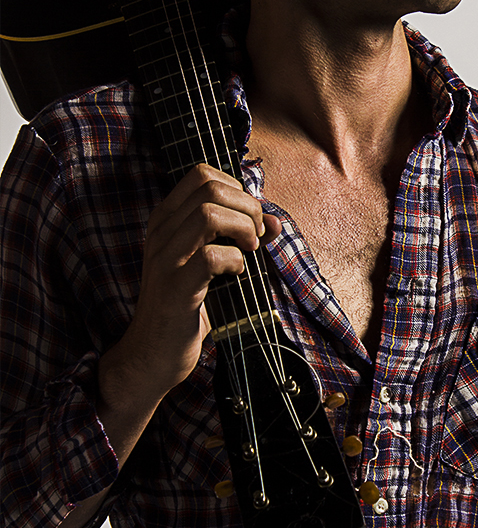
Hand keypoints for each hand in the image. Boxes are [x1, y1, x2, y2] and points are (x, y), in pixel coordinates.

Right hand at [99, 164, 281, 409]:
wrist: (152, 354)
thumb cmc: (187, 305)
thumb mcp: (215, 264)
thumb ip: (242, 238)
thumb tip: (276, 222)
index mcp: (166, 219)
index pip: (201, 173)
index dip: (236, 188)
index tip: (249, 217)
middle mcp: (160, 231)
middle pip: (210, 188)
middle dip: (247, 206)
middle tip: (255, 236)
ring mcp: (164, 258)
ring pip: (209, 213)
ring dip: (242, 229)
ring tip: (249, 251)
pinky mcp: (175, 287)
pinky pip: (211, 256)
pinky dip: (235, 260)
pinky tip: (237, 274)